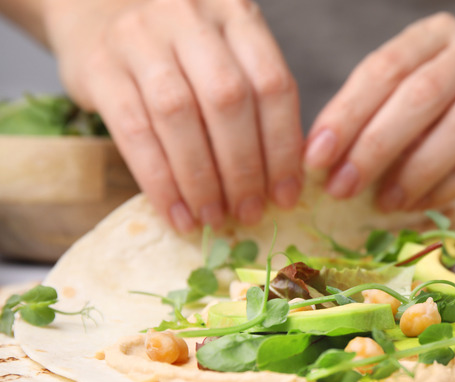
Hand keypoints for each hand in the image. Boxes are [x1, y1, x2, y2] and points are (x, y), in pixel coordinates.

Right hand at [43, 0, 303, 230]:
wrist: (98, 9)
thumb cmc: (178, 49)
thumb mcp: (224, 54)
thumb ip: (254, 100)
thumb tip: (283, 180)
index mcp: (236, 15)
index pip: (272, 84)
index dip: (283, 147)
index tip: (286, 194)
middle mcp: (190, 18)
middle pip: (228, 101)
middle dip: (243, 168)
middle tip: (249, 212)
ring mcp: (141, 38)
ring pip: (180, 116)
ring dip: (202, 179)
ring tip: (213, 218)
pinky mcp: (99, 67)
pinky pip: (135, 132)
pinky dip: (160, 182)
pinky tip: (177, 213)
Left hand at [305, 12, 454, 210]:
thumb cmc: (451, 108)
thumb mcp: (409, 97)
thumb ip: (372, 117)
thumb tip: (323, 161)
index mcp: (435, 34)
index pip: (384, 67)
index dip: (347, 113)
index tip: (316, 157)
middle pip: (421, 93)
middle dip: (375, 145)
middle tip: (343, 187)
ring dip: (415, 169)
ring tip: (384, 201)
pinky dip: (449, 184)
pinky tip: (420, 202)